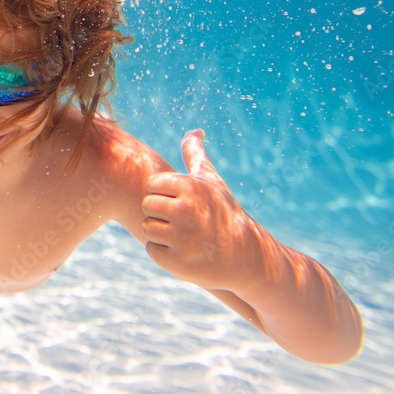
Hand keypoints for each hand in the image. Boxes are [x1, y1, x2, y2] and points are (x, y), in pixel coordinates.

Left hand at [140, 129, 265, 292]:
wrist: (247, 258)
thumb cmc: (225, 214)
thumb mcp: (213, 182)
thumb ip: (196, 154)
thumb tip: (195, 130)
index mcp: (191, 188)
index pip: (152, 183)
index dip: (165, 193)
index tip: (183, 201)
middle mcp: (186, 211)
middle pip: (147, 205)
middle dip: (161, 213)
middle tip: (183, 221)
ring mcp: (182, 239)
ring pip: (147, 227)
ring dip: (162, 233)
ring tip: (184, 235)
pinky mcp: (178, 263)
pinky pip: (151, 250)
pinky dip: (164, 253)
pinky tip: (184, 251)